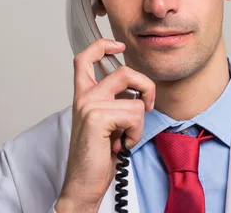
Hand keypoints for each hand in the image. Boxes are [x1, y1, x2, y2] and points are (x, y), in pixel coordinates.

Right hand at [55, 39, 154, 212]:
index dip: (102, 45)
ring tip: (124, 138)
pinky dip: (135, 134)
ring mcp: (89, 105)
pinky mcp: (97, 117)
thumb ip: (116, 102)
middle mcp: (84, 96)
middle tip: (147, 107)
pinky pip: (134, 115)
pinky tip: (121, 145)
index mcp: (84, 95)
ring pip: (135, 99)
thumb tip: (139, 91)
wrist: (83, 184)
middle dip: (146, 87)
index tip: (118, 46)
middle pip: (124, 71)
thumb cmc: (97, 156)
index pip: (84, 57)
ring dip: (139, 124)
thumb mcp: (108, 123)